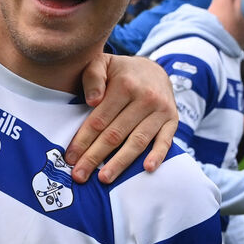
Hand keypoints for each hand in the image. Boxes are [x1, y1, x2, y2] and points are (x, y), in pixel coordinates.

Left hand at [68, 54, 177, 183]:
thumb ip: (93, 77)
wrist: (153, 69)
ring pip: (137, 141)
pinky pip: (165, 140)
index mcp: (124, 85)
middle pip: (115, 134)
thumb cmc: (119, 72)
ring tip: (105, 178)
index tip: (70, 158)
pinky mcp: (173, 120)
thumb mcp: (101, 64)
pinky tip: (146, 169)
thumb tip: (92, 101)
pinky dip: (157, 155)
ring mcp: (161, 110)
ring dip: (120, 162)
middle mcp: (145, 98)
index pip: (99, 119)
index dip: (83, 140)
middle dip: (95, 157)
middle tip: (80, 176)